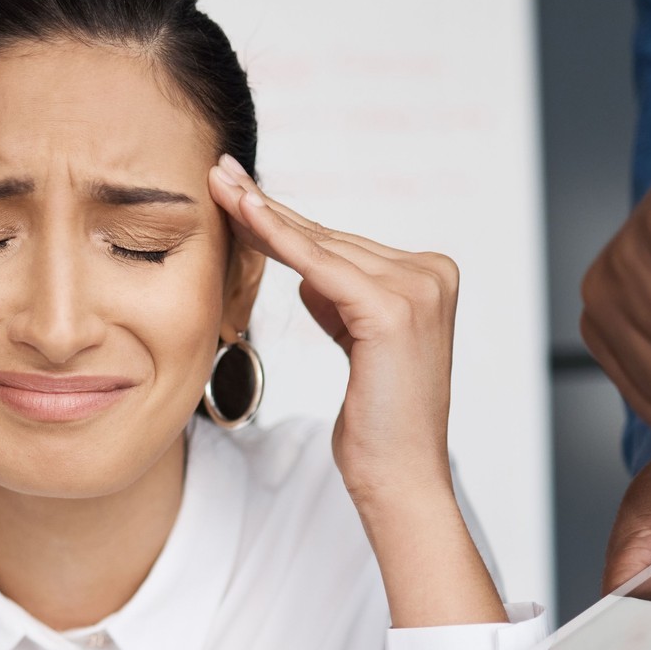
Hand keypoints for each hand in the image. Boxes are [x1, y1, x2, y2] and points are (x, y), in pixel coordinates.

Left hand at [205, 154, 457, 505]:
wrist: (399, 478)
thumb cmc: (376, 426)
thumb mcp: (358, 348)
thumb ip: (342, 303)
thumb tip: (309, 272)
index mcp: (429, 278)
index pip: (341, 245)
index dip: (285, 221)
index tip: (239, 192)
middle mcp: (430, 274)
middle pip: (329, 237)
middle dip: (268, 207)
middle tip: (220, 171)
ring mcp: (417, 287)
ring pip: (319, 245)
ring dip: (262, 214)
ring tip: (220, 183)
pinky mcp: (392, 308)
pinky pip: (318, 265)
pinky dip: (278, 237)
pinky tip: (244, 211)